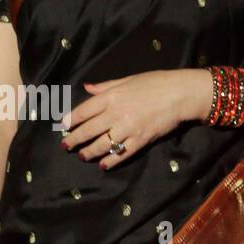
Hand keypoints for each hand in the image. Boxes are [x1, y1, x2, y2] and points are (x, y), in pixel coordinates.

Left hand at [59, 69, 212, 168]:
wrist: (181, 94)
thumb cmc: (155, 83)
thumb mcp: (128, 79)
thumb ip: (105, 86)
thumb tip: (87, 87)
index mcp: (111, 96)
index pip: (83, 111)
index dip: (70, 120)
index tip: (62, 126)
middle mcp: (116, 113)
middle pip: (88, 130)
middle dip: (74, 139)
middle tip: (65, 146)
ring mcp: (128, 128)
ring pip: (102, 144)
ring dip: (89, 152)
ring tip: (82, 155)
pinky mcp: (140, 140)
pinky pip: (121, 153)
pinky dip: (110, 160)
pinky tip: (103, 164)